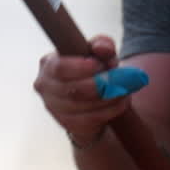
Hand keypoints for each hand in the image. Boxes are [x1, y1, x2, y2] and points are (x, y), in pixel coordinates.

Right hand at [33, 35, 147, 146]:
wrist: (89, 98)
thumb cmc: (90, 70)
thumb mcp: (98, 53)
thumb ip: (102, 45)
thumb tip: (102, 49)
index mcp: (48, 64)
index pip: (60, 68)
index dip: (81, 68)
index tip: (100, 66)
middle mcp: (45, 87)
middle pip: (73, 90)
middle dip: (100, 85)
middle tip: (119, 79)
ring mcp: (54, 108)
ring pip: (83, 107)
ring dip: (109, 98)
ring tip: (124, 89)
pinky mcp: (67, 125)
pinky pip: (90, 120)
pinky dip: (110, 111)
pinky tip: (121, 102)